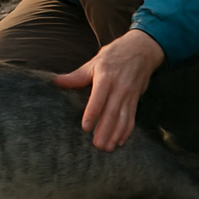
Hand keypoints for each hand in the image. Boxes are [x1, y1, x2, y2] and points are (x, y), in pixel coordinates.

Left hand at [53, 28, 165, 150]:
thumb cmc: (114, 55)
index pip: (99, 97)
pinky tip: (121, 141)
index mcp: (106, 77)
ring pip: (122, 117)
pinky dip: (127, 130)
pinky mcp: (136, 100)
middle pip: (111, 111)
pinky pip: (132, 117)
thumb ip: (77, 76)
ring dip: (115, 134)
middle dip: (105, 130)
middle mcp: (119, 87)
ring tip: (108, 148)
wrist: (142, 49)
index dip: (92, 112)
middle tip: (97, 145)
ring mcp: (129, 95)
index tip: (85, 127)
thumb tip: (56, 81)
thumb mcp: (94, 62)